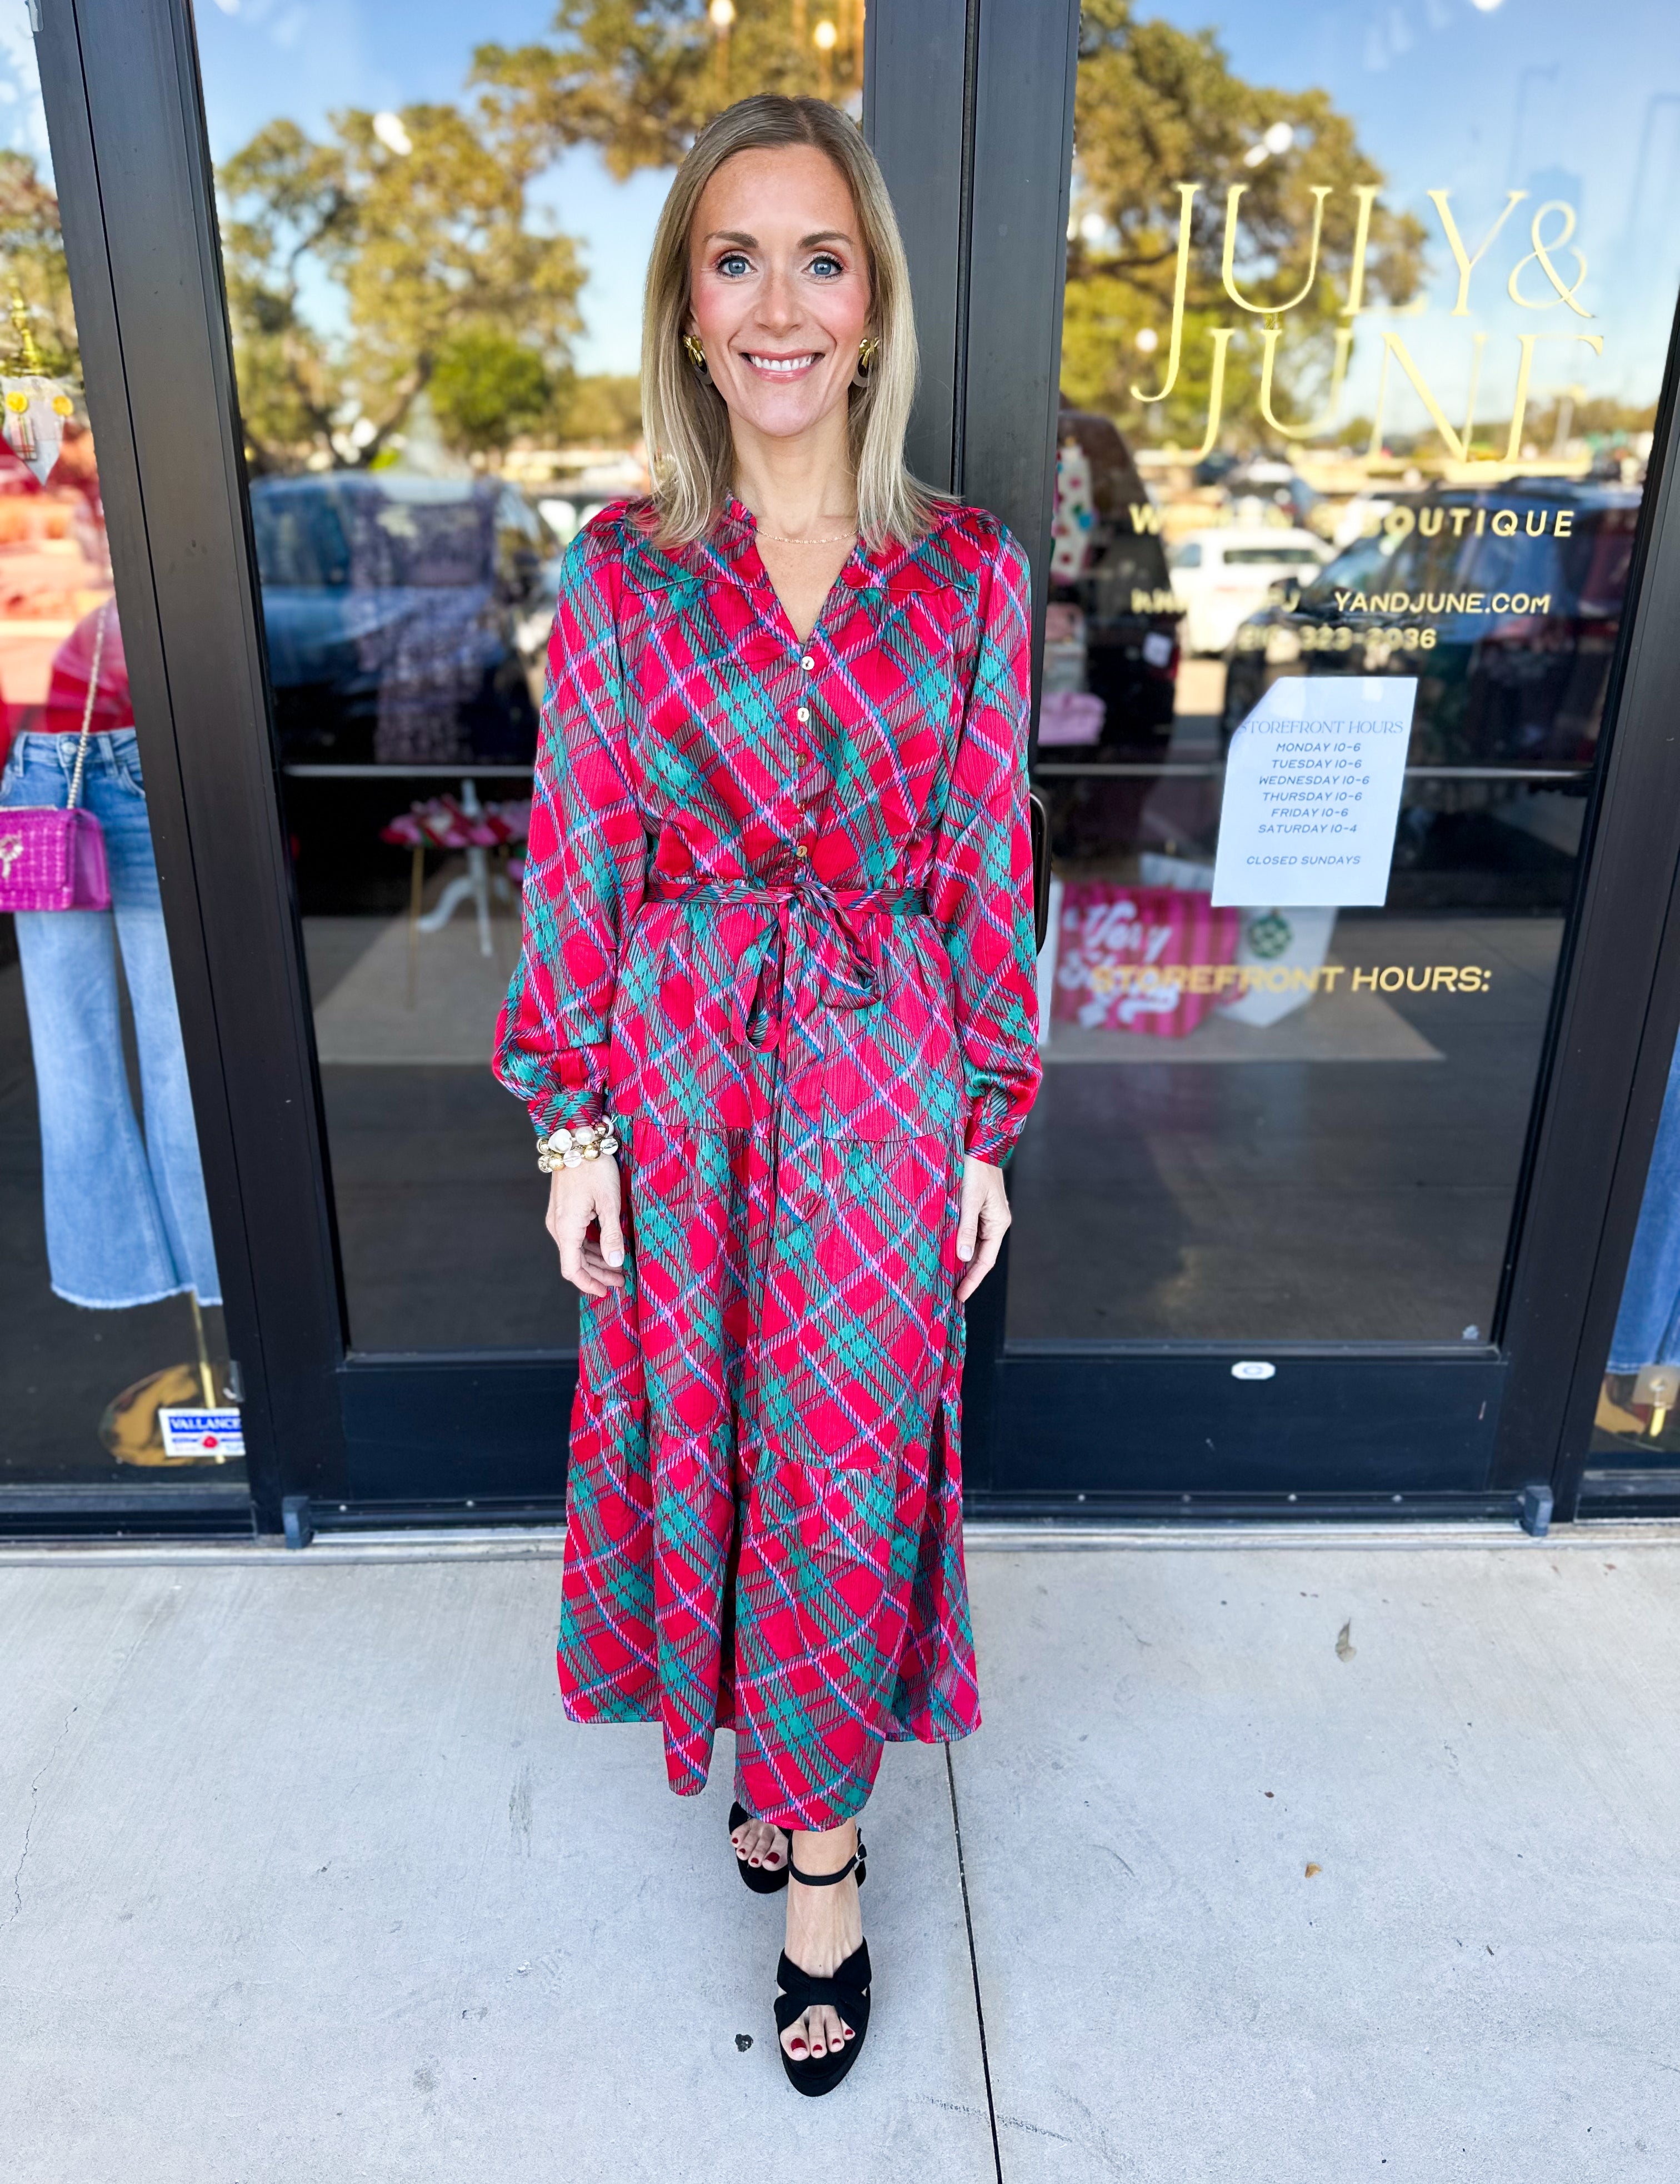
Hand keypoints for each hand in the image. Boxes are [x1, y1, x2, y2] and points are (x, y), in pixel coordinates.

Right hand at [546, 1155, 625, 1297]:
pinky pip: (575, 1237)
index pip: (572, 1270)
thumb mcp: (610, 1203)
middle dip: (598, 1274)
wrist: (575, 1139)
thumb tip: (615, 1263)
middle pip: (575, 1262)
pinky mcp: (563, 1210)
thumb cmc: (595, 1168)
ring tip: (619, 1267)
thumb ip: (612, 1235)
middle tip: (622, 1280)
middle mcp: (558, 1226)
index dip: (589, 1285)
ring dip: (596, 1261)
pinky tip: (607, 1248)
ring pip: (575, 1250)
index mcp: (566, 1229)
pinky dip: (590, 1247)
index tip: (607, 1293)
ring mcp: (559, 1218)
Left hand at [955, 1155, 1009, 1303]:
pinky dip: (958, 1243)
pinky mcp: (977, 1207)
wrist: (979, 1142)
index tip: (959, 1296)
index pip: (986, 1260)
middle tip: (948, 1291)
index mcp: (998, 1223)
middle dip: (966, 1273)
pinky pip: (968, 1231)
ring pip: (973, 1244)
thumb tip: (963, 1258)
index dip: (972, 1280)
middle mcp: (995, 1222)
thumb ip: (966, 1229)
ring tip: (944, 1275)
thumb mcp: (969, 1200)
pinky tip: (945, 1249)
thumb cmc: (975, 1168)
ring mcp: (987, 1215)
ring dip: (960, 1258)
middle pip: (980, 1255)